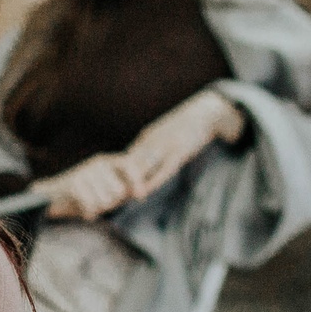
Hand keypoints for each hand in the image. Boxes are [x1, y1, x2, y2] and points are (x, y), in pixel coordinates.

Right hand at [40, 154, 133, 220]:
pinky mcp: (74, 183)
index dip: (137, 182)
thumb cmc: (86, 195)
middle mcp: (98, 163)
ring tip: (90, 205)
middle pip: (119, 191)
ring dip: (99, 208)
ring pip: (105, 200)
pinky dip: (89, 212)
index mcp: (109, 161)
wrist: (52, 197)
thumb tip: (142, 193)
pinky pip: (91, 205)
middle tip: (101, 202)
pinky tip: (85, 211)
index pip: (130, 165)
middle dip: (112, 203)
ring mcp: (85, 172)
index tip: (140, 197)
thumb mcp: (108, 189)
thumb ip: (126, 189)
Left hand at [117, 90, 243, 199]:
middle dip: (118, 181)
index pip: (125, 159)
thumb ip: (152, 150)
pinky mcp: (179, 151)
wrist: (203, 113)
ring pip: (142, 167)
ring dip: (132, 183)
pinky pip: (162, 169)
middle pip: (129, 164)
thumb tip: (139, 165)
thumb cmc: (184, 127)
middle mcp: (150, 142)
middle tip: (108, 197)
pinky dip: (152, 181)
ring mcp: (164, 146)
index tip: (107, 190)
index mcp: (145, 139)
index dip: (115, 175)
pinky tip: (144, 192)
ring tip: (122, 198)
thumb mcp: (163, 137)